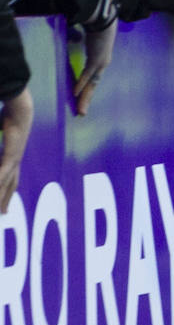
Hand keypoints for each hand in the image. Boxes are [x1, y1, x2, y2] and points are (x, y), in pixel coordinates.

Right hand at [0, 87, 34, 213]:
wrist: (20, 111)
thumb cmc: (9, 118)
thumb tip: (1, 132)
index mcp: (13, 157)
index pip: (11, 178)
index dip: (7, 190)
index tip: (5, 201)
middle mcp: (15, 161)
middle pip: (11, 185)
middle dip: (6, 200)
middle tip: (3, 214)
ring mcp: (14, 160)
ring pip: (6, 183)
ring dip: (1, 196)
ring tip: (0, 210)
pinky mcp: (11, 156)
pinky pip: (2, 173)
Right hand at [71, 22, 116, 114]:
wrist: (105, 19)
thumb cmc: (97, 27)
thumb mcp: (90, 40)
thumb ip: (82, 44)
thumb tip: (72, 41)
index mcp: (101, 61)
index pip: (93, 79)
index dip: (86, 90)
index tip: (81, 100)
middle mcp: (103, 64)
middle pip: (93, 85)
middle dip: (86, 100)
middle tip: (81, 113)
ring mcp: (101, 63)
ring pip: (92, 84)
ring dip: (84, 97)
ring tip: (80, 110)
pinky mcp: (96, 59)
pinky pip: (87, 74)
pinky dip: (81, 84)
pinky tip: (75, 93)